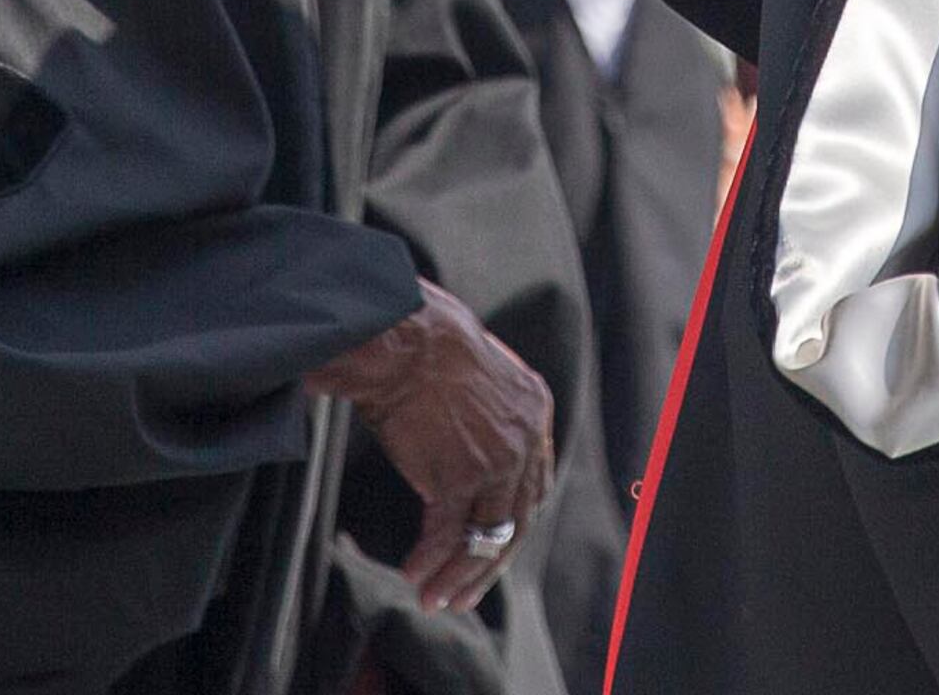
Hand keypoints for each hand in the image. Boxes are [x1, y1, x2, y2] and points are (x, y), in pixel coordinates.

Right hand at [306, 279, 554, 613]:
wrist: (403, 337)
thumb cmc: (426, 350)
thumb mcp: (481, 377)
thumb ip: (489, 416)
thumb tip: (471, 449)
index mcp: (535, 411)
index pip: (534, 487)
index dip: (511, 526)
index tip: (490, 553)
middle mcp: (527, 438)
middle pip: (516, 520)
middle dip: (487, 565)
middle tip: (462, 596)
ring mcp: (497, 459)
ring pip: (485, 536)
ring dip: (457, 575)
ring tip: (434, 599)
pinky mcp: (461, 474)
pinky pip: (447, 532)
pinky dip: (429, 559)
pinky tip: (413, 574)